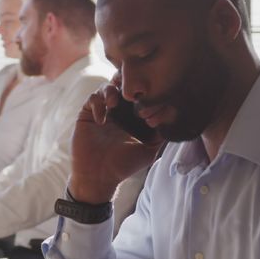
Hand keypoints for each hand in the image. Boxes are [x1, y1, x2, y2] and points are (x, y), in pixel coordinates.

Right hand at [71, 76, 163, 203]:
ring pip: (107, 86)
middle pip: (122, 84)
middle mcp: (118, 111)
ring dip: (110, 90)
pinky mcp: (87, 114)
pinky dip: (97, 104)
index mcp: (133, 116)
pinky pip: (92, 98)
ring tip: (114, 103)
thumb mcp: (149, 150)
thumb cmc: (124, 165)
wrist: (99, 176)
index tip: (147, 99)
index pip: (139, 94)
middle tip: (129, 89)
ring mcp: (103, 111)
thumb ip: (160, 135)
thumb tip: (172, 117)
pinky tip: (101, 120)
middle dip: (125, 82)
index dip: (143, 91)